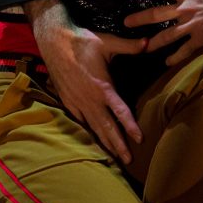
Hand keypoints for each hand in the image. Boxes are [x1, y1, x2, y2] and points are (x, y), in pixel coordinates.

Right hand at [28, 1, 145, 162]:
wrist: (54, 42)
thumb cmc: (82, 41)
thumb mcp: (108, 43)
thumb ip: (129, 46)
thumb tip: (148, 42)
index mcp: (102, 87)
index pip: (120, 112)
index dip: (130, 126)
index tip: (140, 139)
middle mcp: (90, 99)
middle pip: (107, 127)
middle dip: (118, 144)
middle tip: (128, 160)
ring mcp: (77, 102)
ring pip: (93, 127)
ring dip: (105, 142)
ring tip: (114, 156)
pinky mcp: (68, 101)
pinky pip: (81, 121)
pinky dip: (89, 132)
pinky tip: (94, 139)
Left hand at [122, 0, 202, 66]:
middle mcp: (186, 7)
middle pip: (157, 14)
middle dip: (139, 18)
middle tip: (125, 22)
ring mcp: (193, 24)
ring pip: (167, 35)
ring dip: (153, 42)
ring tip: (142, 47)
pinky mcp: (202, 38)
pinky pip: (185, 50)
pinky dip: (175, 57)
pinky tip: (167, 62)